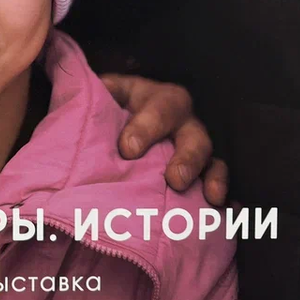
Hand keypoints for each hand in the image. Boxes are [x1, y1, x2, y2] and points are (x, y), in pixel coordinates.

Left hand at [100, 73, 228, 207]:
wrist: (122, 119)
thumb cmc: (113, 108)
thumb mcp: (107, 95)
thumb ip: (98, 95)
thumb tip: (79, 93)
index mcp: (157, 99)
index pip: (157, 109)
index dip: (145, 128)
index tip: (128, 149)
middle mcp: (181, 120)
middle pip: (192, 134)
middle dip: (186, 157)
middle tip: (175, 179)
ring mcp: (194, 143)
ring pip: (208, 156)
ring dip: (210, 176)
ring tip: (211, 196)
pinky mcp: (202, 166)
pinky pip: (217, 176)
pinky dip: (221, 189)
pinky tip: (221, 206)